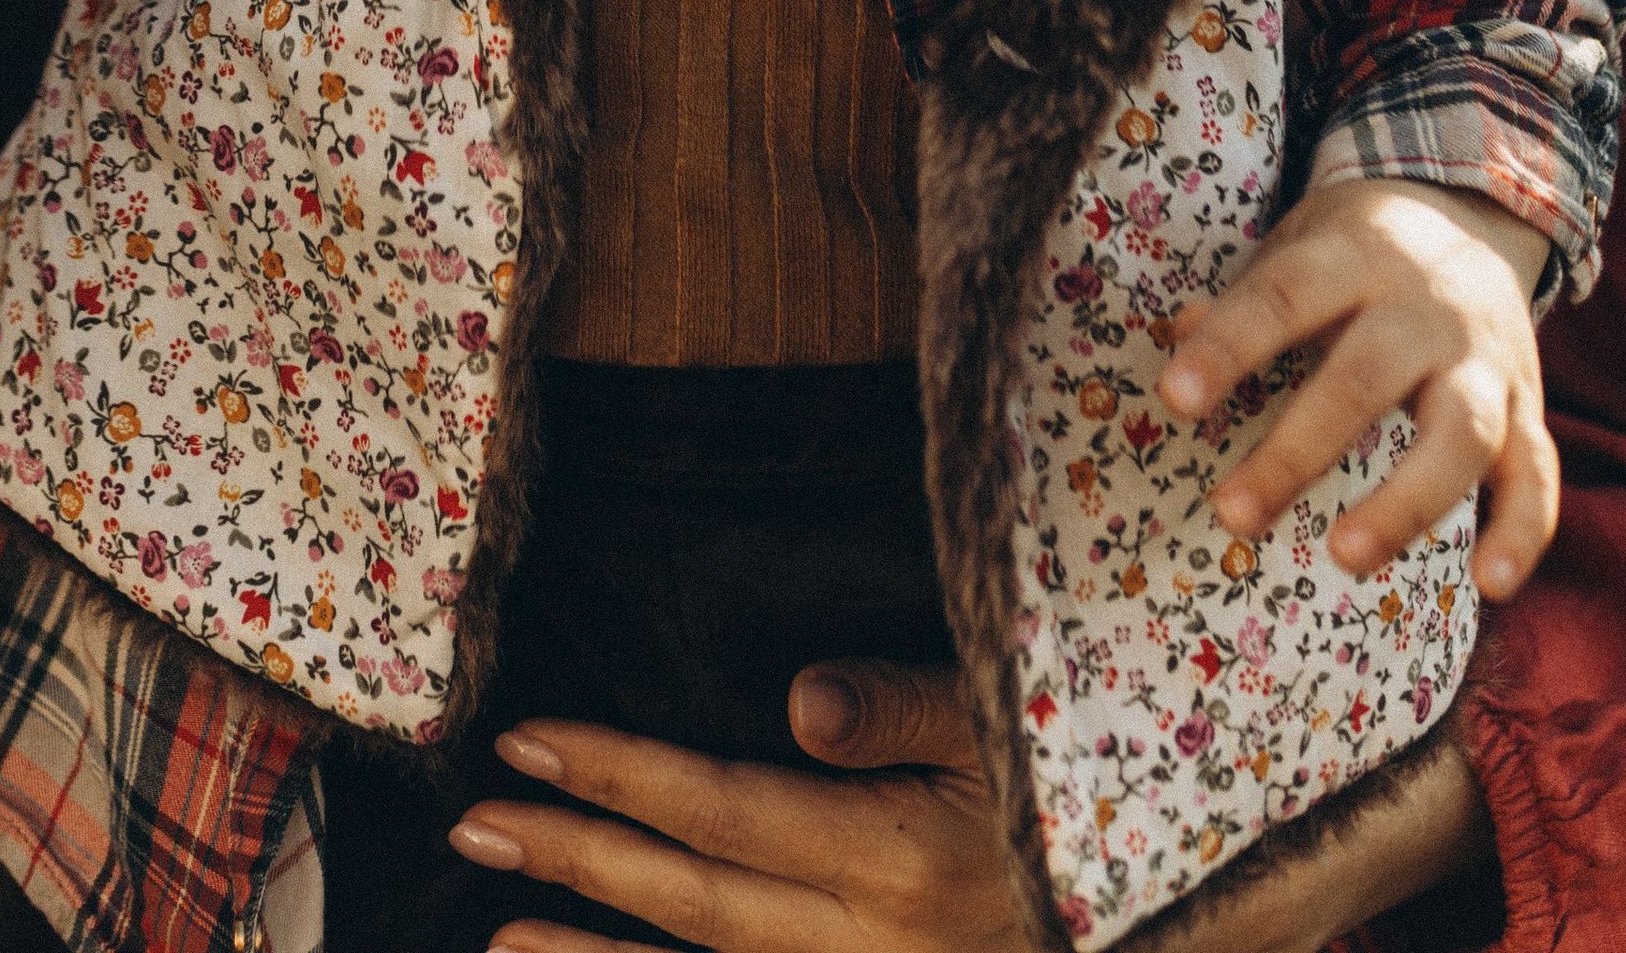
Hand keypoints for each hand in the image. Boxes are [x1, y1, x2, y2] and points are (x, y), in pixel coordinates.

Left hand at [446, 661, 1031, 952]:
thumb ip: (901, 711)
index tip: (526, 740)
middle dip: (579, 862)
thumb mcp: (1003, 730)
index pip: (723, 808)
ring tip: (501, 938)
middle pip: (695, 903)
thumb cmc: (1062, 799)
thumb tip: (798, 698)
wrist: (1152, 925)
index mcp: (897, 860)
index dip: (618, 774)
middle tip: (474, 826)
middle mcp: (869, 948)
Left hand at [1159, 176, 1556, 597]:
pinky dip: (1523, 533)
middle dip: (1298, 451)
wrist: (1473, 212)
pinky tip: (1489, 588)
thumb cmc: (1358, 248)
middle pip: (1366, 378)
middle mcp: (1426, 308)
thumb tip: (1177, 336)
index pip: (1284, 297)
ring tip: (1344, 557)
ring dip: (1406, 502)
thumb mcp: (1300, 244)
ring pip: (1460, 433)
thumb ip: (1247, 294)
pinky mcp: (1528, 407)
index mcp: (1356, 255)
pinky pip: (1539, 475)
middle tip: (1232, 513)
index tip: (1174, 400)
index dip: (1229, 345)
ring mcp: (1486, 360)